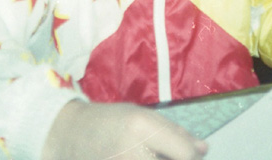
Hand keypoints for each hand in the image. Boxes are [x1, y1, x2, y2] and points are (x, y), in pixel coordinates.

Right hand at [42, 100, 207, 159]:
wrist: (67, 136)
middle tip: (161, 153)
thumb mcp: (141, 116)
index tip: (189, 154)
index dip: (191, 156)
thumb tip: (204, 150)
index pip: (186, 155)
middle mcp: (132, 154)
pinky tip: (141, 158)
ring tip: (148, 154)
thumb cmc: (108, 122)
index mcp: (141, 129)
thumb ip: (174, 133)